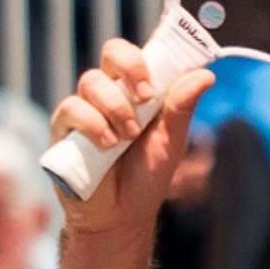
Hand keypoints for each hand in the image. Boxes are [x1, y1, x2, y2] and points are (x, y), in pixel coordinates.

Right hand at [48, 37, 213, 234]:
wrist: (120, 217)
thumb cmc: (146, 177)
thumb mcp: (171, 142)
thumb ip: (182, 108)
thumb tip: (206, 75)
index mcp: (134, 91)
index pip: (134, 54)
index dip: (143, 59)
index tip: (154, 86)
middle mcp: (108, 94)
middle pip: (110, 52)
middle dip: (129, 69)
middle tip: (145, 99)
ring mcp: (83, 109)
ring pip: (91, 81)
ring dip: (115, 107)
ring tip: (127, 137)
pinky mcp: (63, 130)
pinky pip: (70, 108)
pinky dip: (92, 123)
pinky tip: (106, 145)